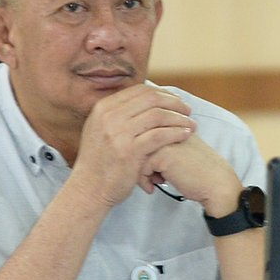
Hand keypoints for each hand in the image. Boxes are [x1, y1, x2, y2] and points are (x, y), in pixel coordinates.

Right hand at [71, 85, 195, 207]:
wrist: (88, 190)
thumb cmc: (99, 163)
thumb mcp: (100, 130)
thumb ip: (117, 115)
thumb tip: (140, 100)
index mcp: (103, 108)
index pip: (139, 90)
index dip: (162, 93)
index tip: (176, 101)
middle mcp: (109, 116)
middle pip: (151, 99)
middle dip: (174, 103)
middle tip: (188, 110)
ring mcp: (118, 133)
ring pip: (157, 115)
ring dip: (179, 118)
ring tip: (191, 124)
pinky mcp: (129, 151)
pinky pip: (159, 135)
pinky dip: (176, 133)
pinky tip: (185, 135)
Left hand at [144, 135, 241, 217]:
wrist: (216, 184)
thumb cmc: (199, 171)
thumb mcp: (180, 150)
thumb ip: (163, 143)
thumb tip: (137, 150)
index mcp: (173, 122)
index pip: (143, 134)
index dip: (143, 154)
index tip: (153, 170)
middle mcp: (168, 126)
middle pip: (137, 142)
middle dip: (139, 163)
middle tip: (149, 178)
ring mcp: (165, 139)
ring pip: (136, 154)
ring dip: (140, 172)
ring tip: (153, 182)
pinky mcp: (163, 154)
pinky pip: (140, 166)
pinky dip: (144, 180)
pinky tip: (153, 188)